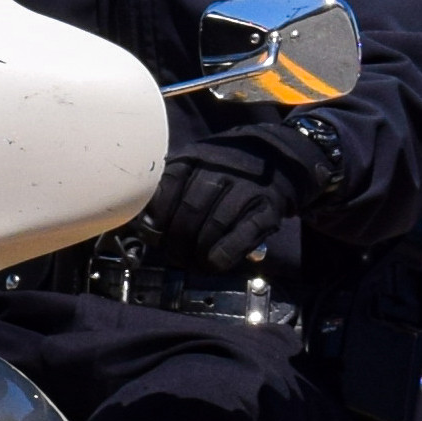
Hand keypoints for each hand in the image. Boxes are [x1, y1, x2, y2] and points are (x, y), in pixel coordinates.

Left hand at [148, 134, 306, 271]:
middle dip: (177, 240)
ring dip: (199, 250)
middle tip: (174, 255)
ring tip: (193, 261)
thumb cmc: (224, 170)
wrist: (277, 158)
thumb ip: (170, 188)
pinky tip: (214, 262)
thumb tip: (144, 224)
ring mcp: (245, 188)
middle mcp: (219, 169)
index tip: (153, 236)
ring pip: (215, 223)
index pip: (167, 187)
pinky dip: (226, 252)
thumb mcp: (195, 165)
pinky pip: (244, 233)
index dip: (156, 218)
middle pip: (190, 210)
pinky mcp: (267, 207)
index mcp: (194, 158)